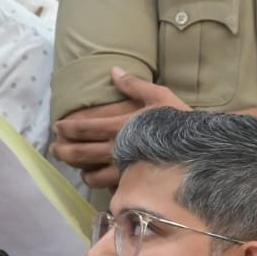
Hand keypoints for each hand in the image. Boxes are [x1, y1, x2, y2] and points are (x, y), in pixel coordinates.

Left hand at [51, 68, 186, 187]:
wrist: (202, 149)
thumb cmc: (180, 121)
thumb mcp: (159, 96)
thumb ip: (134, 85)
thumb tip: (114, 70)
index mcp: (121, 126)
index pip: (85, 128)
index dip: (67, 128)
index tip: (57, 128)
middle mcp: (118, 149)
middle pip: (81, 153)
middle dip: (63, 151)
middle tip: (54, 148)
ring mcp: (123, 170)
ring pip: (91, 173)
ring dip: (78, 169)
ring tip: (71, 165)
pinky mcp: (132, 183)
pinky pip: (107, 186)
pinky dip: (96, 181)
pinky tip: (93, 178)